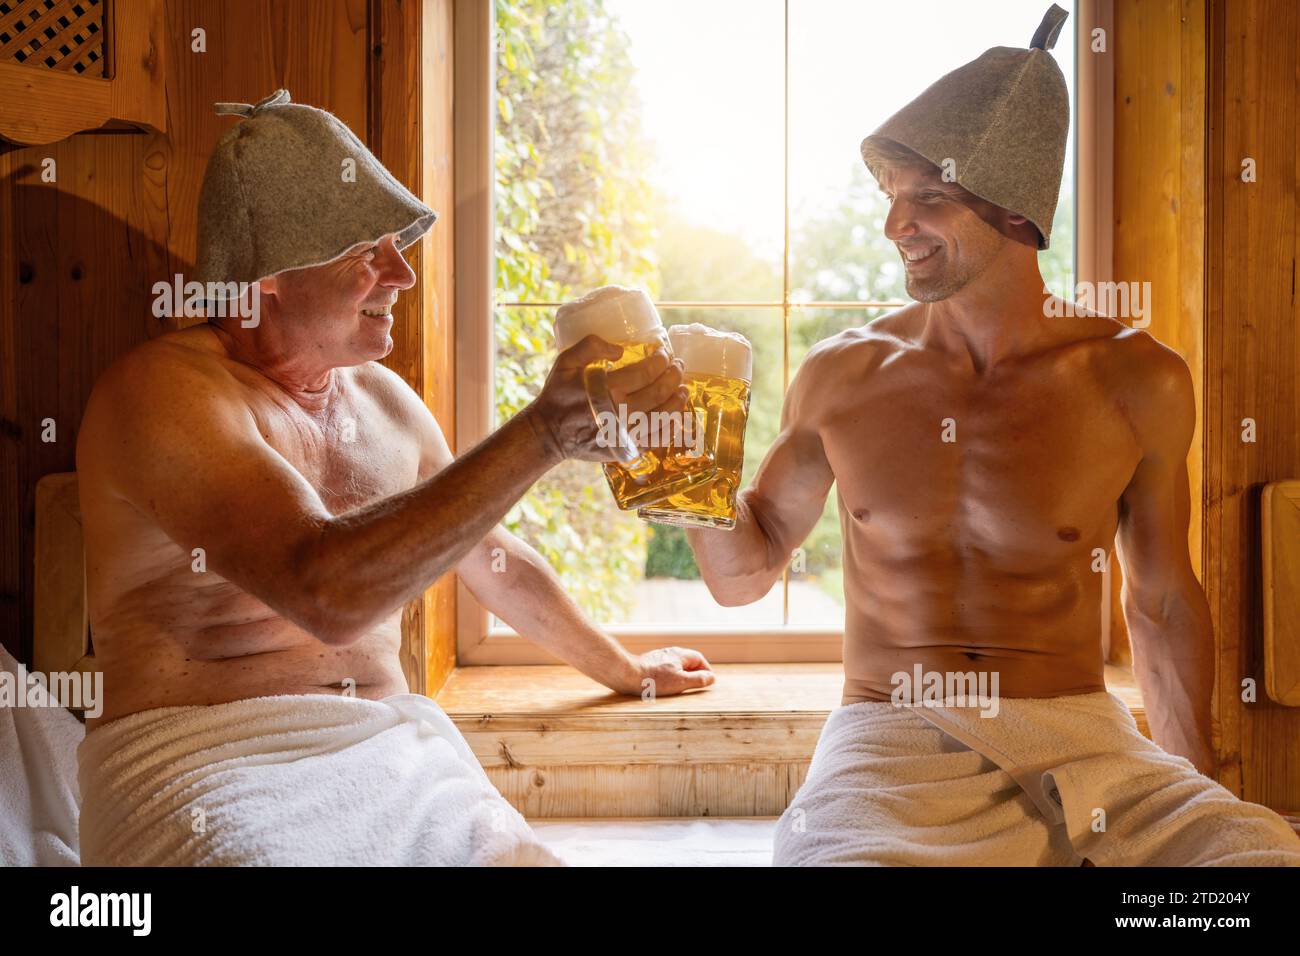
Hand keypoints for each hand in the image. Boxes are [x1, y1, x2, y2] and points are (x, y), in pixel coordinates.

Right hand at [524, 334, 686, 462]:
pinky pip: (658, 439)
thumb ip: (590, 346)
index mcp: (606, 389)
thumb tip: (619, 349)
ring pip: (664, 416)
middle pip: (659, 392)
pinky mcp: (628, 448)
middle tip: (678, 367)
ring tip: (683, 389)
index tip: (665, 352)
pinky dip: (672, 427)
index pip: (646, 372)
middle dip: (674, 375)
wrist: (550, 433)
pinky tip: (677, 416)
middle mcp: (620, 412)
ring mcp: (626, 433)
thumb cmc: (559, 395)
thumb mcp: (566, 362)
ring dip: (678, 400)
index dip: (661, 360)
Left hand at [621, 646, 715, 696]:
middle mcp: (670, 652)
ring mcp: (658, 657)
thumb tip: (711, 678)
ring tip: (682, 685)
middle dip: (695, 671)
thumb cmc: (654, 679)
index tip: (708, 680)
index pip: (699, 659)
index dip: (706, 669)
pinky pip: (664, 668)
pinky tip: (664, 684)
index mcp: (680, 655)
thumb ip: (698, 679)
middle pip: (688, 660)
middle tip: (698, 683)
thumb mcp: (681, 682)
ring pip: (675, 663)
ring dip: (682, 673)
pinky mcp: (649, 663)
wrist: (627, 674)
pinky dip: (669, 675)